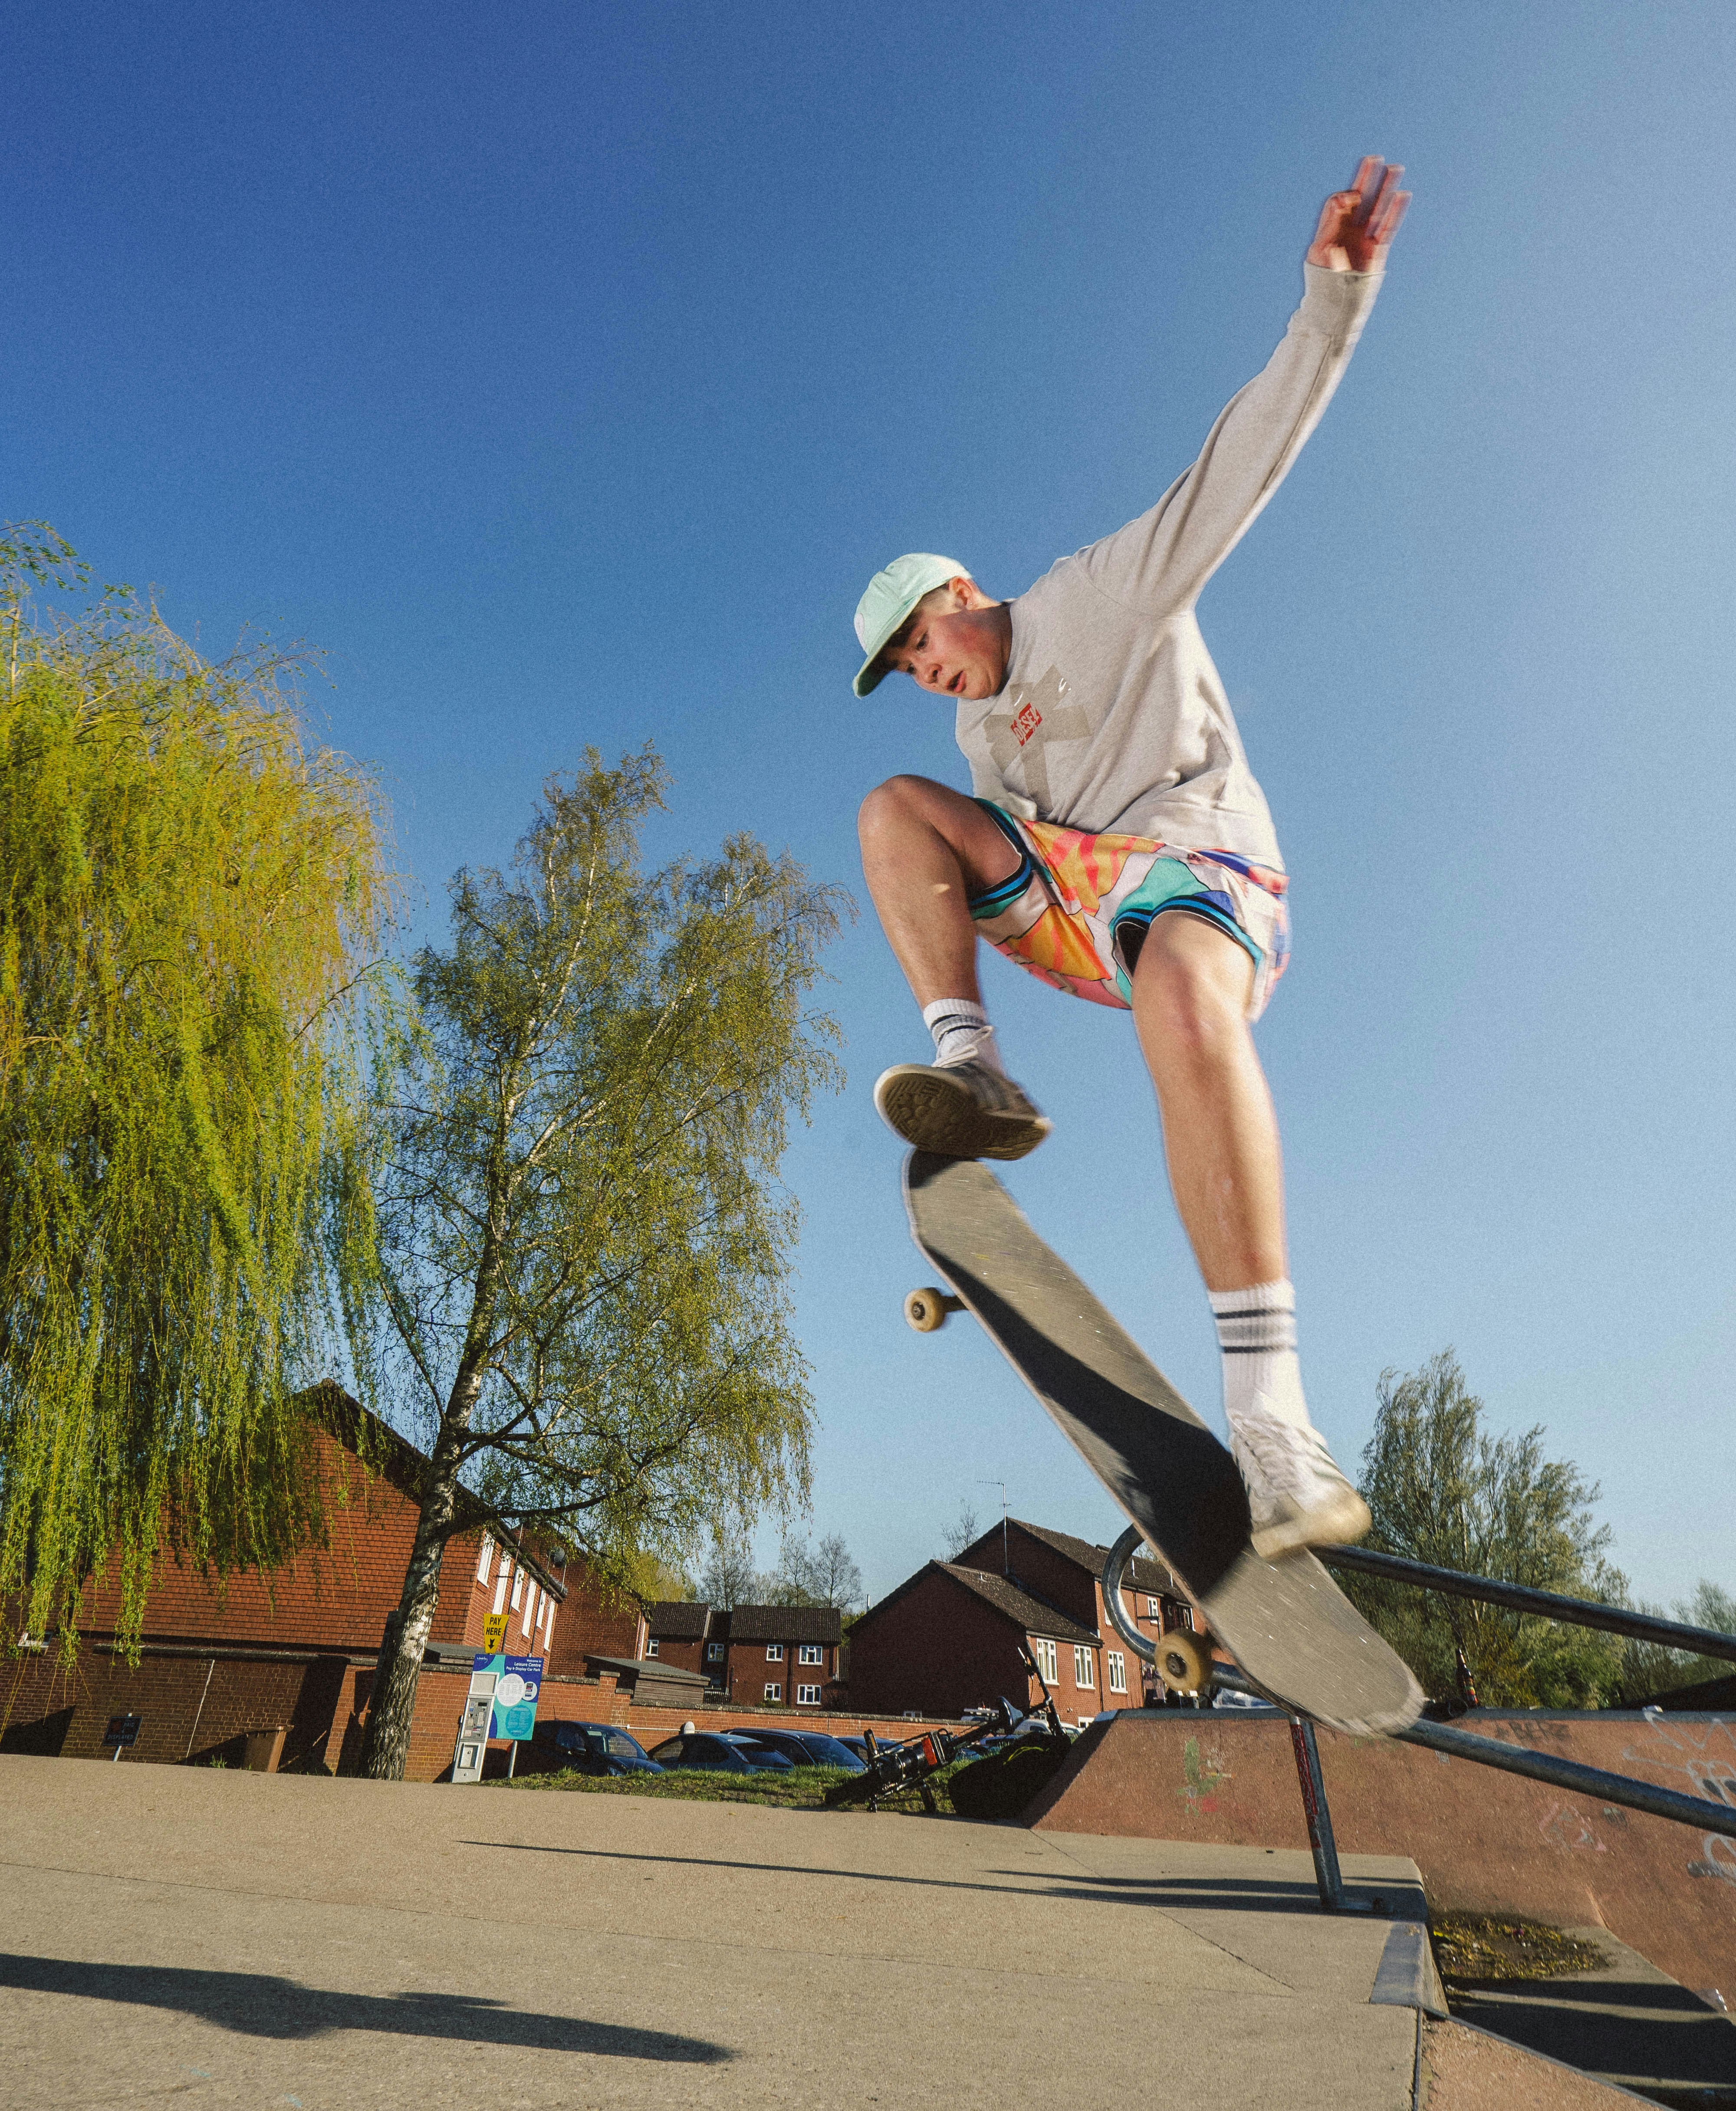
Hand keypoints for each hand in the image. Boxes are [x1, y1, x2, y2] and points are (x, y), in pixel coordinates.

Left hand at [1306, 156, 1408, 271]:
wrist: (1334, 304)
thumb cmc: (1322, 281)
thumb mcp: (1320, 251)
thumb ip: (1330, 225)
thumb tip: (1341, 200)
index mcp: (1331, 228)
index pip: (1339, 202)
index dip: (1344, 197)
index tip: (1347, 201)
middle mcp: (1348, 230)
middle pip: (1360, 198)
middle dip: (1366, 178)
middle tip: (1374, 158)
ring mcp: (1363, 238)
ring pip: (1377, 208)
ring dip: (1385, 188)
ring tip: (1394, 168)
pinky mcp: (1377, 250)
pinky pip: (1388, 227)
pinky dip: (1395, 211)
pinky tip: (1402, 195)